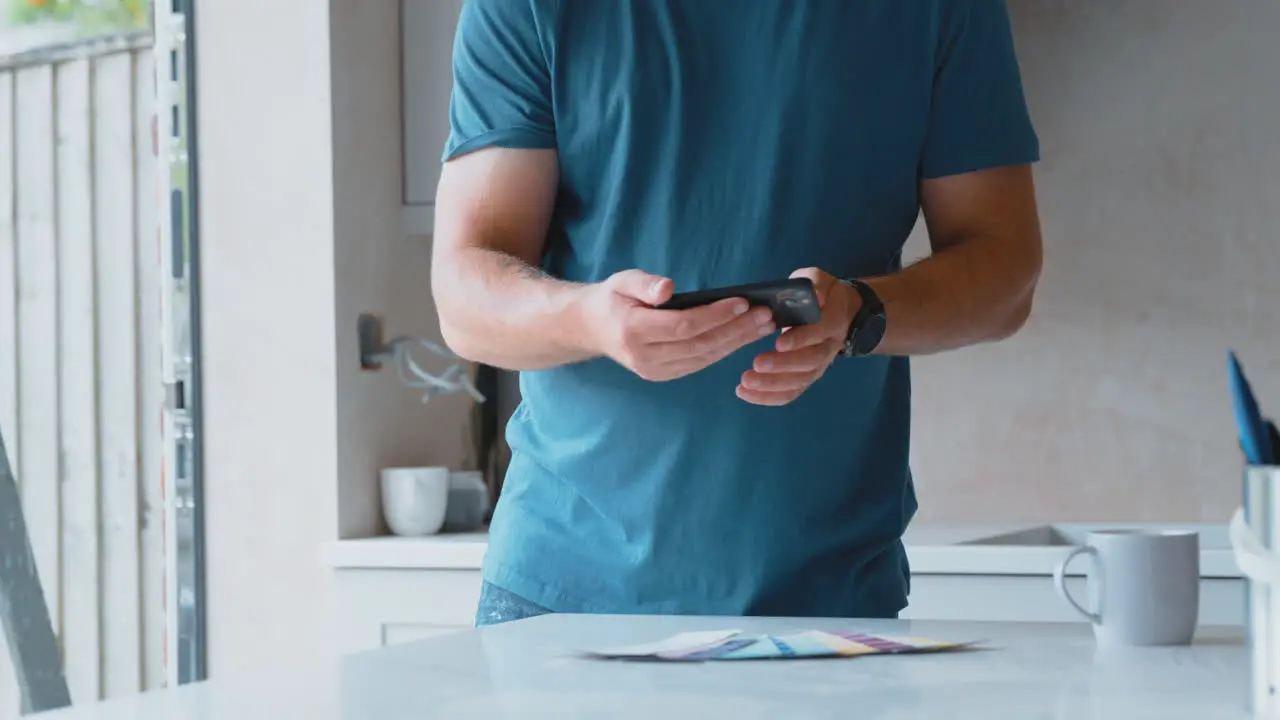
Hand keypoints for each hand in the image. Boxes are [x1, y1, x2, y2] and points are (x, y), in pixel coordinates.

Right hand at [583, 270, 776, 381]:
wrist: (592, 328)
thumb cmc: (612, 299)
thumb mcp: (622, 281)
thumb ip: (645, 283)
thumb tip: (668, 289)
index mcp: (632, 331)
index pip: (683, 326)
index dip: (715, 315)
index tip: (742, 301)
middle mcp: (644, 356)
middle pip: (699, 345)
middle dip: (736, 330)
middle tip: (765, 316)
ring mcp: (653, 370)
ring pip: (703, 357)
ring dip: (736, 342)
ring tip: (763, 326)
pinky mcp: (662, 375)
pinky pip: (699, 363)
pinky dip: (724, 350)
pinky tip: (743, 337)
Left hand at [736, 267, 860, 405]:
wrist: (840, 314)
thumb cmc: (821, 294)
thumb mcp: (819, 279)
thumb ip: (815, 283)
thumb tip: (816, 296)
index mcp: (832, 320)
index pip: (820, 331)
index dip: (801, 339)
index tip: (778, 343)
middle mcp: (827, 347)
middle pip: (809, 362)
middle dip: (782, 366)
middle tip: (756, 365)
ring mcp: (819, 365)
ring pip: (799, 381)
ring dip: (772, 385)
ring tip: (745, 382)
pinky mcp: (806, 377)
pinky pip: (791, 393)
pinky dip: (769, 397)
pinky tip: (746, 394)